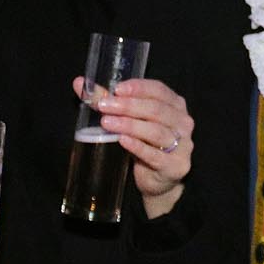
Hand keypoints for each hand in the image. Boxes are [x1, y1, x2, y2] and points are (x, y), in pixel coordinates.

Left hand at [78, 76, 193, 219]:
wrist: (158, 180)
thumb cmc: (144, 144)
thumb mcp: (129, 120)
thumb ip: (107, 101)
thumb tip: (80, 83)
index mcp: (175, 104)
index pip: (159, 90)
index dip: (138, 88)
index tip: (116, 89)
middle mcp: (183, 122)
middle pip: (156, 110)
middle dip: (129, 106)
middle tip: (104, 106)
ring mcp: (183, 145)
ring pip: (156, 131)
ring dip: (130, 125)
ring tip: (107, 123)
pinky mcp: (176, 166)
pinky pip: (155, 155)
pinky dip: (138, 147)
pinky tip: (122, 141)